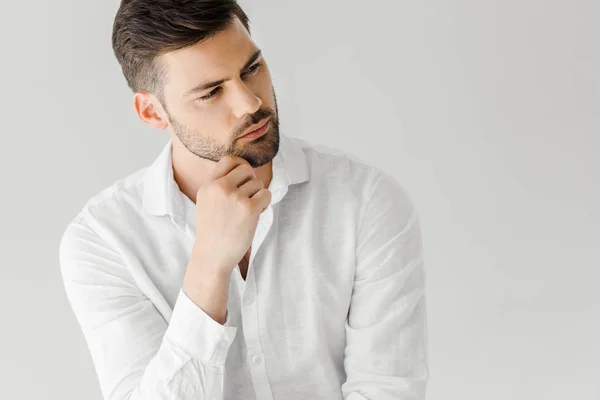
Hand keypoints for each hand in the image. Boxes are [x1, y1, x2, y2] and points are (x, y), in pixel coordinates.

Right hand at [189, 155, 270, 275]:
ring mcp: (235, 198)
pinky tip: (256, 214)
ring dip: (258, 196)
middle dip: (251, 181)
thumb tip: (243, 170)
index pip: (228, 160)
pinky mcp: (249, 209)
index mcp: (208, 186)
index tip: (244, 177)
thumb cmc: (212, 232)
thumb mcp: (206, 203)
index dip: (240, 166)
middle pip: (246, 169)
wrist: (212, 257)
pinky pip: (266, 194)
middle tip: (248, 197)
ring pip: (258, 183)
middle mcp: (220, 188)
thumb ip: (219, 186)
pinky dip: (265, 204)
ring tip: (248, 211)